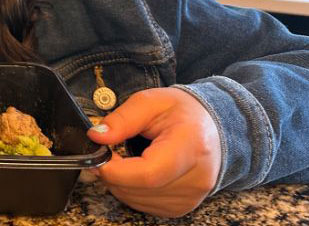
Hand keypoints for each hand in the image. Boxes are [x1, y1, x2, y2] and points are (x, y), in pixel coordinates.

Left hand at [87, 87, 221, 217]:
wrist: (211, 126)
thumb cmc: (182, 112)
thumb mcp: (150, 101)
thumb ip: (122, 119)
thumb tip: (97, 136)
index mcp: (191, 146)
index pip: (150, 173)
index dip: (117, 171)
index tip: (98, 158)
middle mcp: (197, 178)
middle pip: (142, 189)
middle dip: (112, 174)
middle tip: (105, 154)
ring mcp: (192, 196)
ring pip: (139, 201)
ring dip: (119, 184)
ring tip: (120, 160)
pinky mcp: (183, 206)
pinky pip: (146, 206)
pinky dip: (131, 192)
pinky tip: (133, 173)